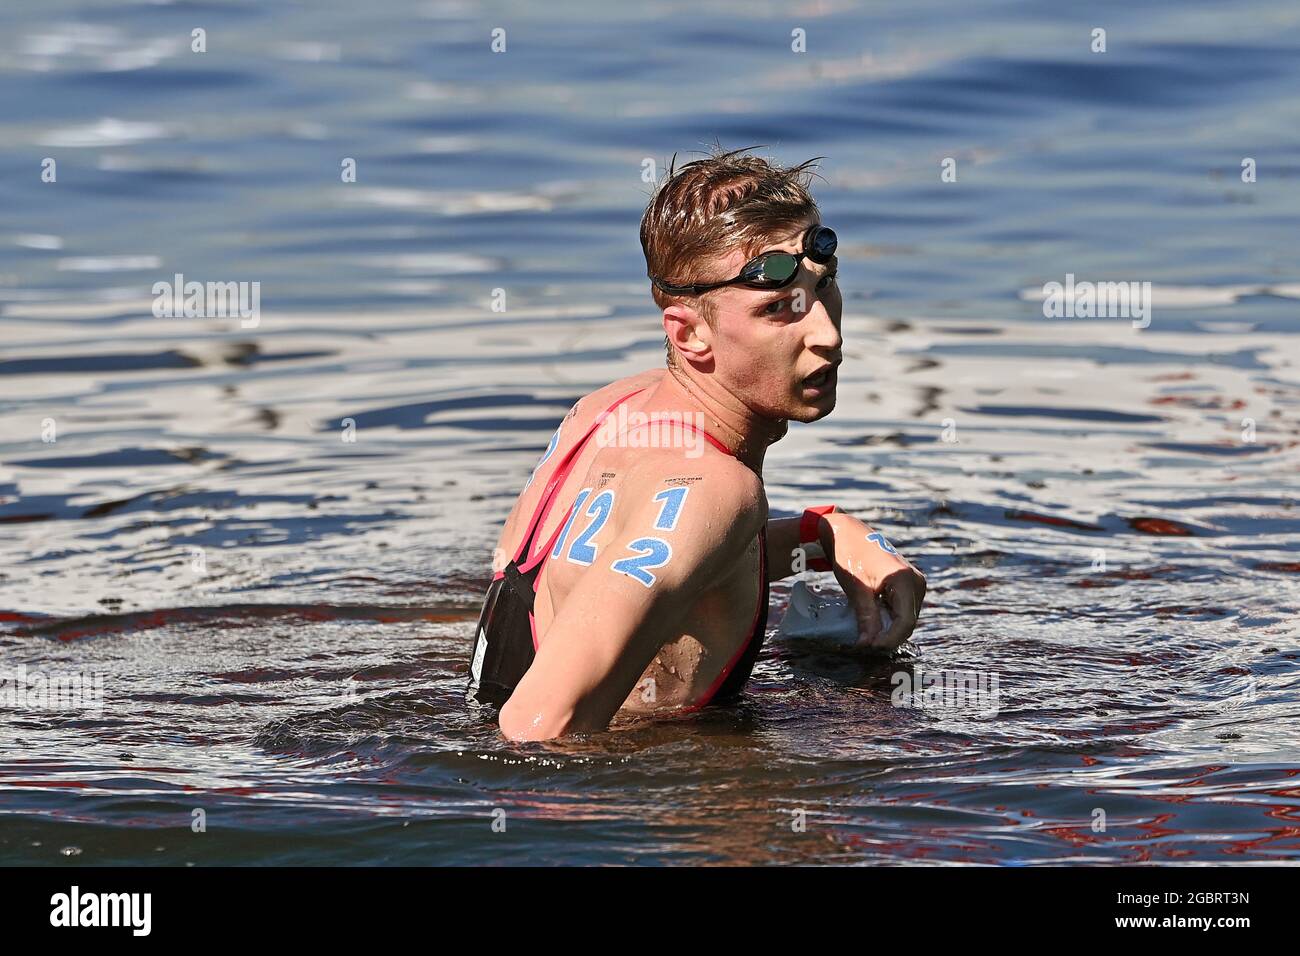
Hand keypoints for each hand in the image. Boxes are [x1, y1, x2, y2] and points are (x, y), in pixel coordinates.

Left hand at [820, 515, 926, 651]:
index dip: (889, 639)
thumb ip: (867, 617)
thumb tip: (869, 644)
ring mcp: (915, 582)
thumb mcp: (856, 589)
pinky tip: (872, 621)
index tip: (870, 647)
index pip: (906, 621)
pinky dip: (889, 618)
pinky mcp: (909, 584)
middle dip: (888, 636)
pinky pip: (903, 609)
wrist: (849, 532)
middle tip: (864, 644)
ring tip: (866, 634)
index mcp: (905, 579)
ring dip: (888, 629)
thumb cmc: (850, 554)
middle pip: (908, 622)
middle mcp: (916, 581)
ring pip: (906, 618)